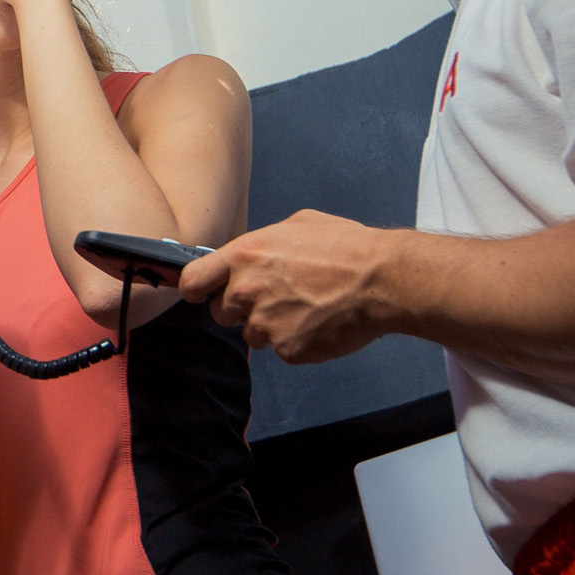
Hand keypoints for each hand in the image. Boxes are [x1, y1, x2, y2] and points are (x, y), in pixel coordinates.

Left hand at [180, 210, 399, 363]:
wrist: (382, 280)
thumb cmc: (346, 247)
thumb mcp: (297, 224)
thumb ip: (263, 242)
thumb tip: (253, 253)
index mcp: (244, 256)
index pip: (192, 281)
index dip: (195, 289)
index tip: (200, 293)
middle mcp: (246, 291)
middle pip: (221, 312)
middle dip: (241, 309)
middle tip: (275, 298)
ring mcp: (265, 324)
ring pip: (252, 334)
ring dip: (270, 326)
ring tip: (305, 307)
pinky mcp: (287, 349)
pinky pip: (281, 349)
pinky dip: (296, 340)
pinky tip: (319, 322)